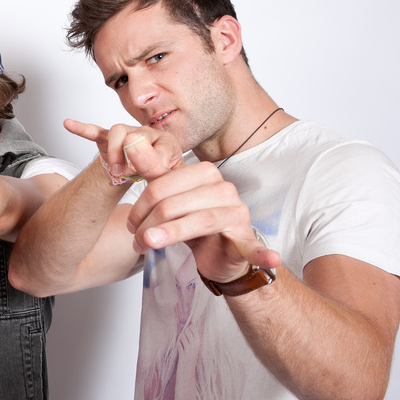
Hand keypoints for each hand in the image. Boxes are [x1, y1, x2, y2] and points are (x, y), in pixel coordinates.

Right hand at [65, 119, 182, 181]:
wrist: (141, 173)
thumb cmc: (156, 175)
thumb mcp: (167, 179)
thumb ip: (162, 174)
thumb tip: (154, 169)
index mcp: (166, 141)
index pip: (161, 147)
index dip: (152, 164)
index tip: (148, 176)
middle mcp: (146, 132)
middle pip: (138, 137)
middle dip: (132, 159)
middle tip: (130, 174)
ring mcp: (126, 133)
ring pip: (117, 131)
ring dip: (115, 151)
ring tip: (115, 170)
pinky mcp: (107, 138)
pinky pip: (94, 131)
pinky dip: (81, 128)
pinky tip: (69, 124)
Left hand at [127, 160, 281, 279]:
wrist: (218, 252)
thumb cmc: (192, 220)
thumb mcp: (169, 196)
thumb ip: (152, 170)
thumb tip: (131, 140)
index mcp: (204, 174)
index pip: (162, 185)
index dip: (140, 206)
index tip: (130, 225)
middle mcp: (224, 189)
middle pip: (174, 203)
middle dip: (148, 224)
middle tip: (137, 242)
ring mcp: (238, 213)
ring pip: (199, 221)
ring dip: (169, 236)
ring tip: (146, 245)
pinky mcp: (246, 239)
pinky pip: (254, 245)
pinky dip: (262, 253)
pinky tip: (270, 259)